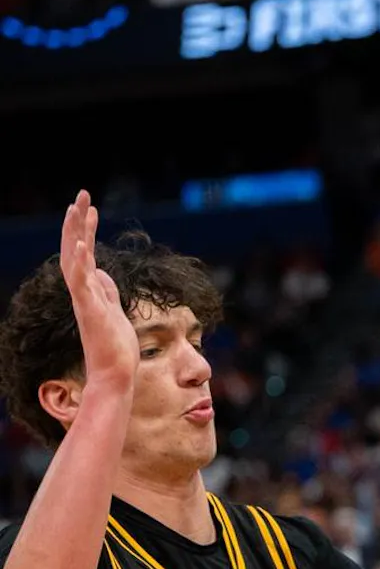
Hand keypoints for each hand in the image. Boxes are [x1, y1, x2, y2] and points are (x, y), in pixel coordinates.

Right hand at [60, 191, 133, 391]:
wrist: (115, 374)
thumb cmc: (116, 347)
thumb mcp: (115, 310)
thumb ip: (106, 290)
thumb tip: (101, 271)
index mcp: (89, 291)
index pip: (84, 253)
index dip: (86, 229)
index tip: (91, 208)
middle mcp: (82, 292)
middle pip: (75, 249)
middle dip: (78, 221)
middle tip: (82, 194)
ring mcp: (84, 301)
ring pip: (74, 260)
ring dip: (75, 233)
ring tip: (76, 208)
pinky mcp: (91, 312)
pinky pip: (82, 284)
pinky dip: (81, 264)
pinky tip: (83, 244)